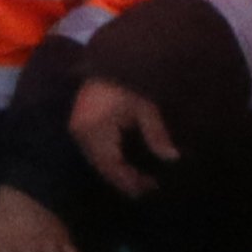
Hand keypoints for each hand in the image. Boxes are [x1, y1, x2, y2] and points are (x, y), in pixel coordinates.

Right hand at [68, 78, 179, 200]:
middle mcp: (82, 136)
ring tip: (143, 179)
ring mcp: (79, 132)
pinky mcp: (81, 127)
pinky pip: (96, 153)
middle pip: (104, 168)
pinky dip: (112, 161)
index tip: (151, 189)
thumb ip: (156, 133)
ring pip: (99, 162)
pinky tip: (128, 164)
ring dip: (119, 172)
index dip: (130, 181)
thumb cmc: (125, 82)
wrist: (106, 62)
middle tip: (150, 187)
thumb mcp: (144, 106)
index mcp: (95, 131)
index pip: (112, 166)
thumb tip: (172, 157)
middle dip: (126, 180)